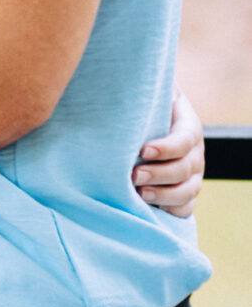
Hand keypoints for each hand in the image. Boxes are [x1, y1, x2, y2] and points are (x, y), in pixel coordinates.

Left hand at [135, 90, 203, 216]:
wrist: (142, 125)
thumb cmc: (140, 108)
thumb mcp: (143, 96)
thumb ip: (136, 95)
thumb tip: (112, 95)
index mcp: (188, 126)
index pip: (184, 139)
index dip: (167, 147)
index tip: (142, 150)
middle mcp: (194, 153)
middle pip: (186, 168)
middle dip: (160, 174)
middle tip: (134, 176)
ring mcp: (191, 176)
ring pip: (188, 191)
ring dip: (165, 196)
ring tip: (139, 194)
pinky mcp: (183, 193)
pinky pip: (185, 208)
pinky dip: (170, 211)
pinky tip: (149, 208)